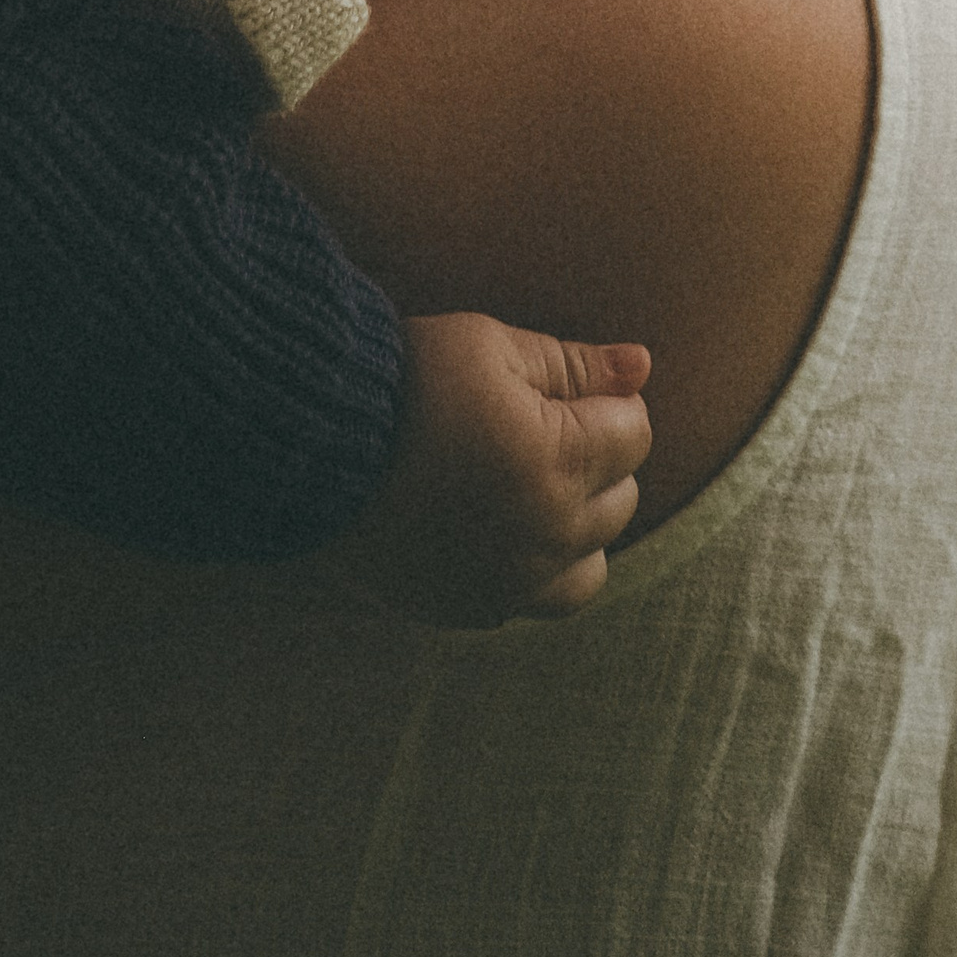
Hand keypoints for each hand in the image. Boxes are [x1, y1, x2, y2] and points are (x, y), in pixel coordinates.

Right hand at [333, 312, 650, 627]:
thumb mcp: (493, 348)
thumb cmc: (405, 380)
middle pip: (621, 497)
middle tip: (537, 428)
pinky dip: (541, 568)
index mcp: (557, 461)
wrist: (312, 444)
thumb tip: (644, 365)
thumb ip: (576, 362)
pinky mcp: (471, 608)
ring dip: (580, 521)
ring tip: (531, 482)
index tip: (558, 391)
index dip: (603, 401)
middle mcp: (545, 533)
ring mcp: (509, 581)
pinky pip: (542, 601)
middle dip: (596, 458)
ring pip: (593, 561)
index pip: (634, 433)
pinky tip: (504, 528)